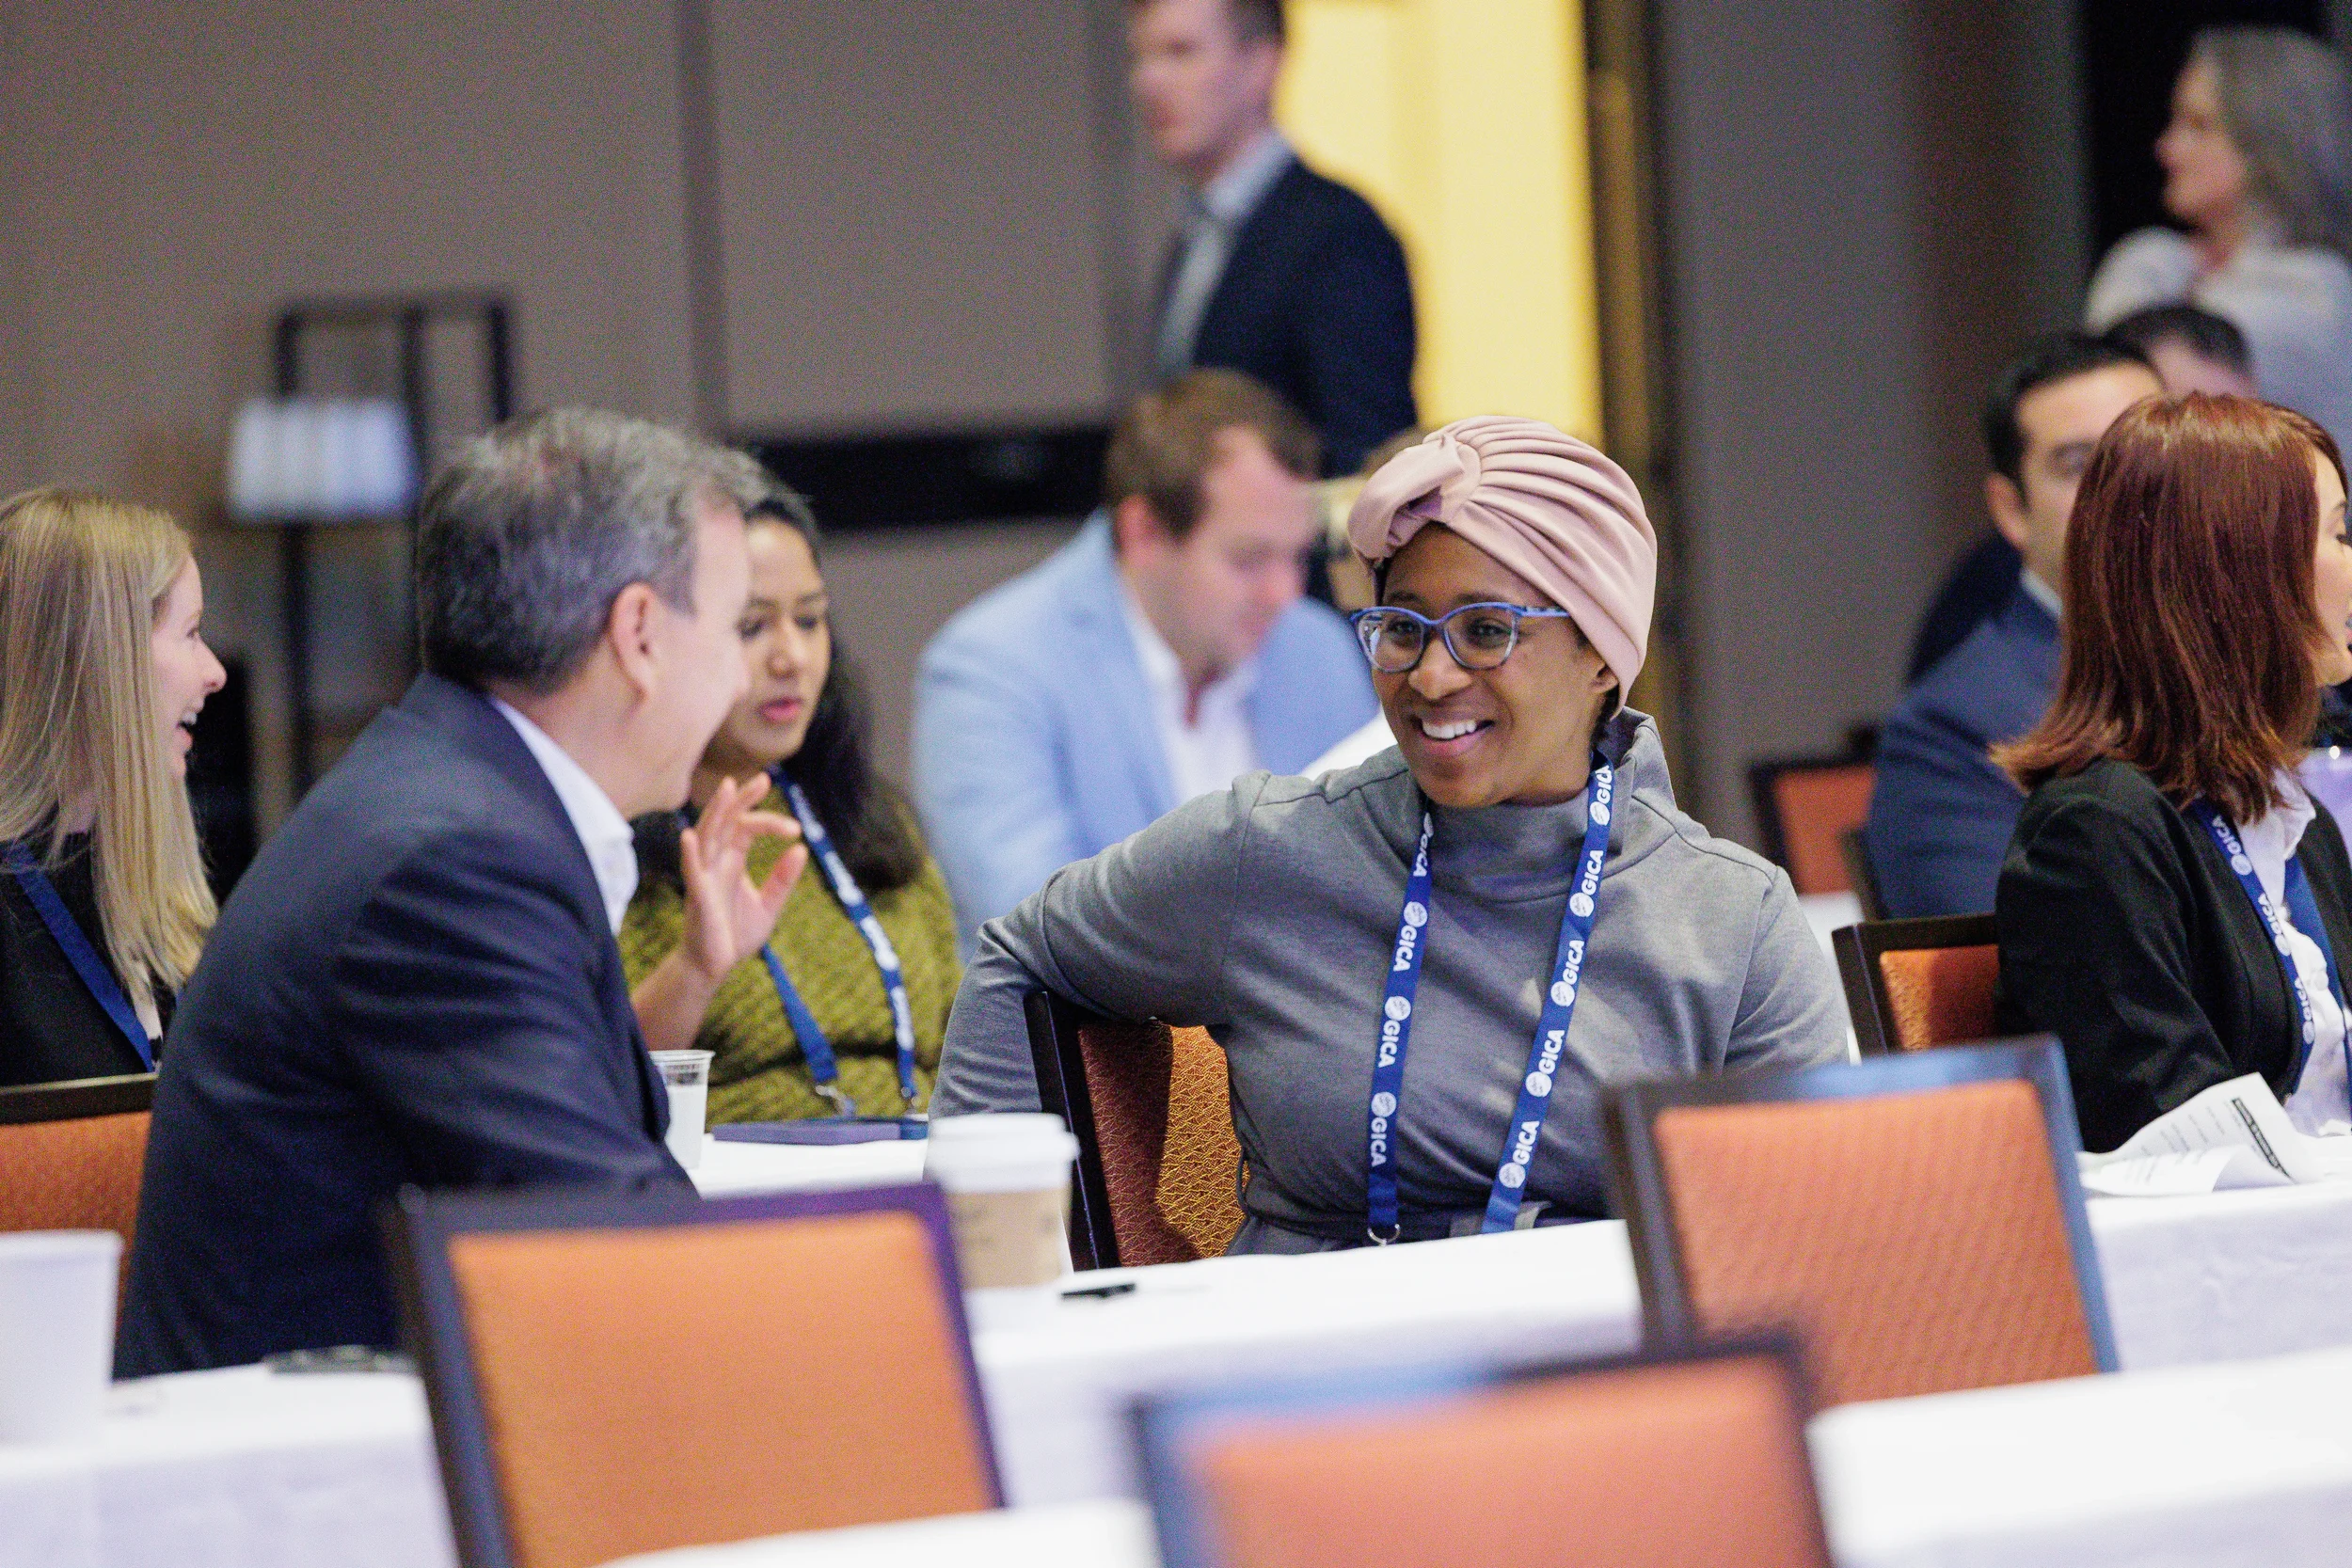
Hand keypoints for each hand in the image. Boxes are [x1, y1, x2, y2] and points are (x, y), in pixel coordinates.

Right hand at [677, 774, 805, 983]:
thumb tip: (801, 849)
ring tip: (726, 788)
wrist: (714, 967)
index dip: (769, 821)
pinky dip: (690, 853)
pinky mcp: (697, 897)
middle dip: (741, 800)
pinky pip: (691, 871)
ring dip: (716, 813)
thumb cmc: (736, 935)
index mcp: (731, 861)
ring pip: (707, 836)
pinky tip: (690, 836)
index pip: (746, 827)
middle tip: (763, 779)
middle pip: (725, 822)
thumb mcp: (769, 906)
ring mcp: (703, 877)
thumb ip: (783, 879)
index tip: (796, 829)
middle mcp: (715, 862)